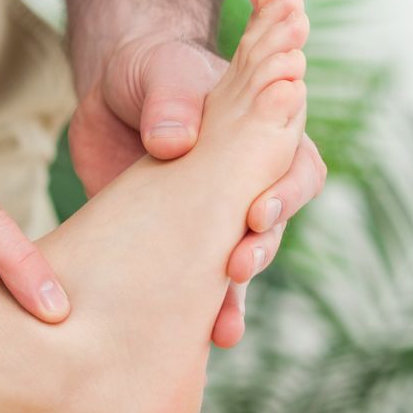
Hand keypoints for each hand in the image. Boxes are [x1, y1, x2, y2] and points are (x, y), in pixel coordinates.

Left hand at [67, 32, 325, 346]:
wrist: (115, 91)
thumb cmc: (154, 71)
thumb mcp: (161, 72)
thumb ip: (172, 102)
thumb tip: (174, 143)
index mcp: (266, 137)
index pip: (296, 169)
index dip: (283, 194)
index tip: (256, 213)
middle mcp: (250, 184)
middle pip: (272, 226)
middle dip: (258, 250)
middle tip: (235, 268)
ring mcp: (215, 217)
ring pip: (238, 263)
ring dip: (231, 296)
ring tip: (220, 329)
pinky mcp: (178, 241)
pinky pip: (195, 283)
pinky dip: (194, 310)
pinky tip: (191, 340)